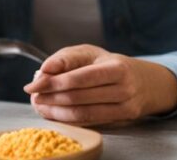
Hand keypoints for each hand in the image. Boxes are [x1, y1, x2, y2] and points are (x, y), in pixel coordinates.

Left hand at [22, 44, 176, 125]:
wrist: (145, 82)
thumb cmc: (109, 64)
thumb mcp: (89, 53)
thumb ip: (65, 59)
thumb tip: (42, 71)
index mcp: (116, 67)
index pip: (78, 78)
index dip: (52, 83)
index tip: (31, 85)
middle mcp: (124, 89)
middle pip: (78, 98)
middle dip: (50, 98)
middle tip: (33, 97)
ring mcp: (125, 108)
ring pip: (82, 114)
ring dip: (56, 113)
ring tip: (40, 106)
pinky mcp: (122, 121)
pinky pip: (90, 123)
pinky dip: (68, 120)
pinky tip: (55, 114)